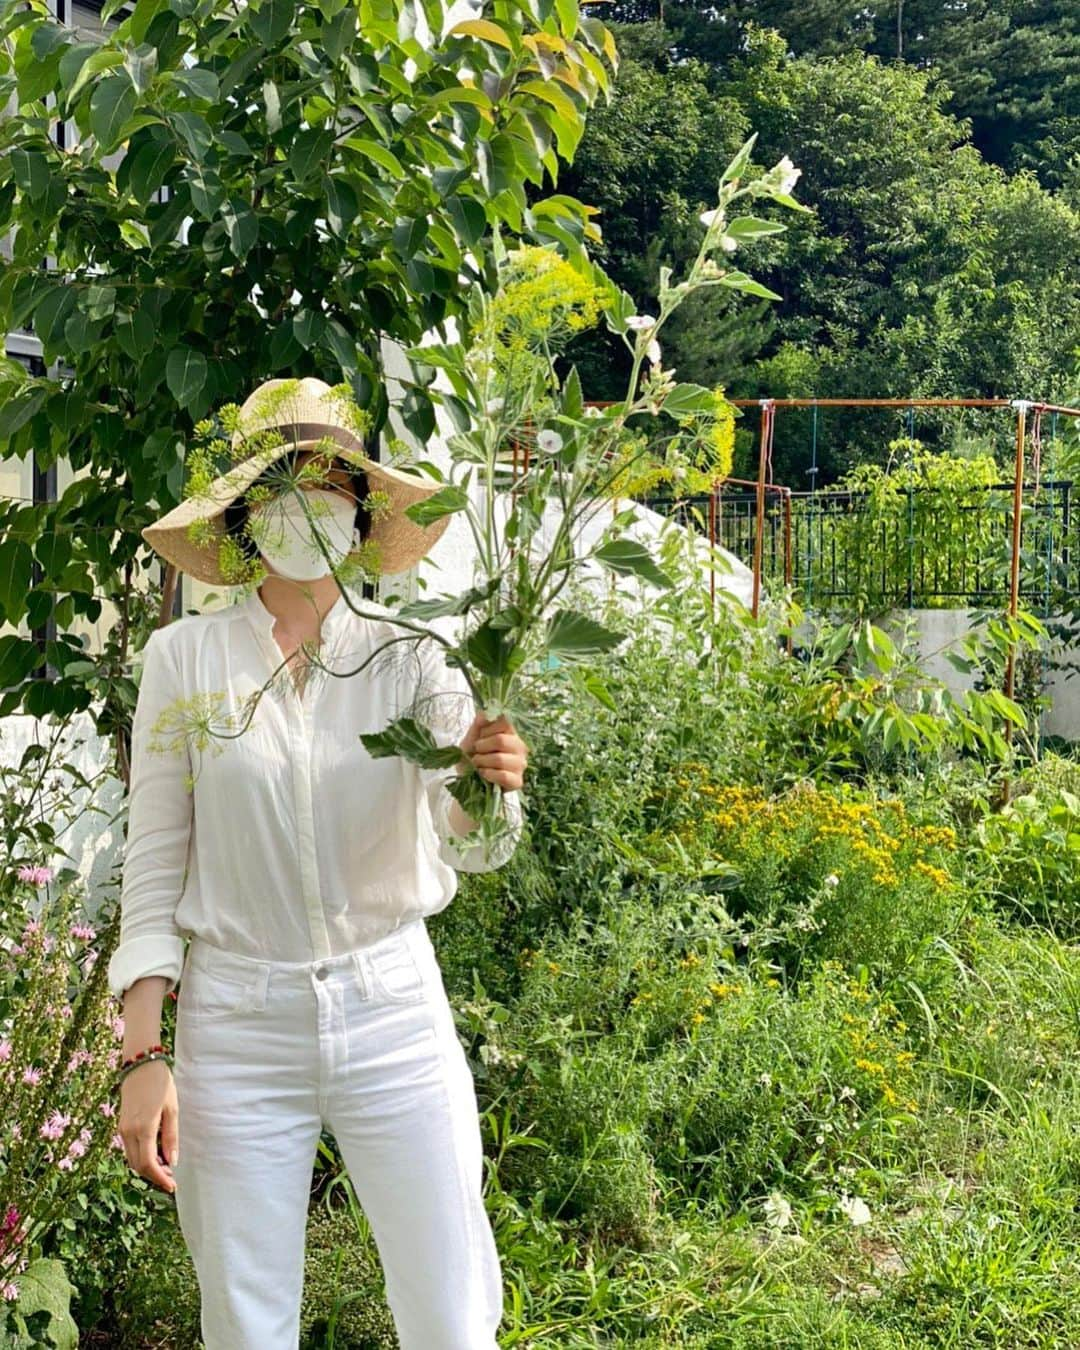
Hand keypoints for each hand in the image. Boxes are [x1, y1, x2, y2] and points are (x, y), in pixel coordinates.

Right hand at [118, 1061, 177, 1193]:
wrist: (140, 1063)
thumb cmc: (160, 1084)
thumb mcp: (172, 1110)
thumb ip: (171, 1137)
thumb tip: (172, 1161)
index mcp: (142, 1128)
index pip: (147, 1164)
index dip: (159, 1178)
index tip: (172, 1186)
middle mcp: (128, 1132)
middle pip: (137, 1165)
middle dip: (154, 1176)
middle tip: (171, 1179)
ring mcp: (122, 1129)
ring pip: (132, 1158)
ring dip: (147, 1167)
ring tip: (166, 1167)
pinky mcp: (122, 1124)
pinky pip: (130, 1148)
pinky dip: (141, 1156)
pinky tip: (156, 1154)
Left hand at [458, 712, 527, 790]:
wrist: (468, 781)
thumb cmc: (471, 757)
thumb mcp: (471, 739)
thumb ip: (478, 725)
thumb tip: (484, 713)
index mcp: (511, 733)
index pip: (506, 722)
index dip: (488, 729)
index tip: (480, 737)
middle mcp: (520, 747)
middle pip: (502, 740)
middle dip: (482, 747)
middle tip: (476, 753)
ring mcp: (521, 764)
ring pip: (500, 759)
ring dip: (482, 762)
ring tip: (477, 765)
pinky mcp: (518, 781)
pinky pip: (504, 776)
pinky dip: (489, 775)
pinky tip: (484, 774)